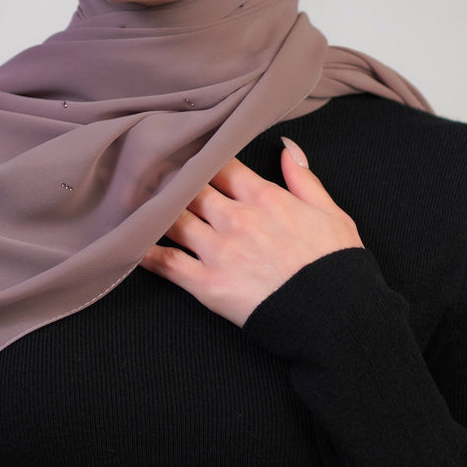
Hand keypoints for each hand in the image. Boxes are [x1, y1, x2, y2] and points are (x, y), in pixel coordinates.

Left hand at [140, 138, 361, 326]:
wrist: (336, 318)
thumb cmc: (337, 267)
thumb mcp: (332, 213)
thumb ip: (304, 178)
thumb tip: (286, 148)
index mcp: (265, 198)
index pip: (220, 164)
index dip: (199, 154)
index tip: (184, 149)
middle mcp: (237, 219)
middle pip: (190, 186)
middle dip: (168, 176)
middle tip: (145, 168)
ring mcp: (219, 251)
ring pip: (172, 218)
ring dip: (151, 208)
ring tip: (130, 198)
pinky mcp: (208, 284)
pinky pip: (167, 263)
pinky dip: (145, 251)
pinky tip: (129, 241)